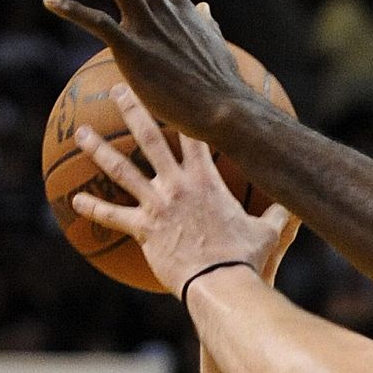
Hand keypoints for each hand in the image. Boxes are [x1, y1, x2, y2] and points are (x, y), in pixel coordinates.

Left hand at [42, 0, 250, 141]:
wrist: (226, 109)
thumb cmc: (221, 84)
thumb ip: (207, 23)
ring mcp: (149, 28)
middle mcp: (164, 10)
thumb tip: (206, 8)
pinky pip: (98, 24)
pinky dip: (72, 9)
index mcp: (181, 8)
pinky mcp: (135, 51)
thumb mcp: (216, 44)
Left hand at [70, 83, 292, 297]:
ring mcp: (157, 205)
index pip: (194, 135)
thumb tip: (298, 206)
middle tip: (115, 91)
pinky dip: (93, 208)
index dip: (185, 110)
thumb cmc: (247, 257)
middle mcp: (178, 185)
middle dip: (132, 110)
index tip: (173, 90)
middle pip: (150, 138)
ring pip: (121, 170)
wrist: (221, 282)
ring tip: (80, 134)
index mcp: (207, 180)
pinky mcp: (143, 230)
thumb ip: (279, 214)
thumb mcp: (270, 233)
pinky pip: (112, 216)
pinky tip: (75, 201)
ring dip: (99, 150)